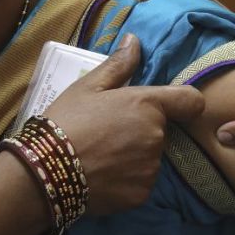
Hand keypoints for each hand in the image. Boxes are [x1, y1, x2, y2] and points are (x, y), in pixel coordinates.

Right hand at [44, 33, 204, 214]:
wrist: (44, 171)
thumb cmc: (66, 121)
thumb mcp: (88, 87)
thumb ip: (118, 64)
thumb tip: (134, 40)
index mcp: (147, 104)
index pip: (191, 101)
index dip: (184, 103)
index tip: (171, 107)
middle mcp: (156, 136)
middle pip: (163, 130)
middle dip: (143, 129)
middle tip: (109, 133)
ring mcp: (150, 167)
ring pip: (151, 157)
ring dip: (136, 155)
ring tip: (102, 156)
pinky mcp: (142, 194)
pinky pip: (142, 182)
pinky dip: (128, 179)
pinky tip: (102, 175)